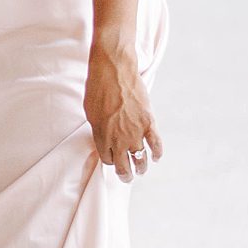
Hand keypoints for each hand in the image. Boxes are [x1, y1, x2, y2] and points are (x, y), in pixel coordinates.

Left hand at [84, 37, 161, 184]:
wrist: (114, 70)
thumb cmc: (98, 88)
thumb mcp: (90, 112)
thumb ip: (99, 129)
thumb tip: (104, 138)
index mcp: (102, 137)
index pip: (107, 160)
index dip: (110, 161)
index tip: (113, 160)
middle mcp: (118, 138)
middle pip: (123, 166)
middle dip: (125, 174)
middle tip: (128, 177)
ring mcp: (135, 132)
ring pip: (140, 159)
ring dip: (141, 167)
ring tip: (141, 170)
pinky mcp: (149, 122)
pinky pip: (156, 144)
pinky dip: (157, 153)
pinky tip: (155, 157)